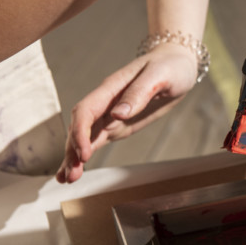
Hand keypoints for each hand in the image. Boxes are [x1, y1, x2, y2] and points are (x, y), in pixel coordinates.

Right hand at [55, 43, 198, 182]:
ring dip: (74, 157)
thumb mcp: (160, 76)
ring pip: (84, 137)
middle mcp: (105, 102)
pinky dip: (83, 156)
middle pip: (80, 127)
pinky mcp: (117, 125)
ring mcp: (110, 115)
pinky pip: (96, 140)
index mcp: (111, 88)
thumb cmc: (170, 66)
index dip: (80, 132)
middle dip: (73, 150)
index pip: (86, 110)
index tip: (84, 153)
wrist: (178, 65)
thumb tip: (118, 114)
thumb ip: (139, 93)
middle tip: (72, 175)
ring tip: (67, 179)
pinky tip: (73, 171)